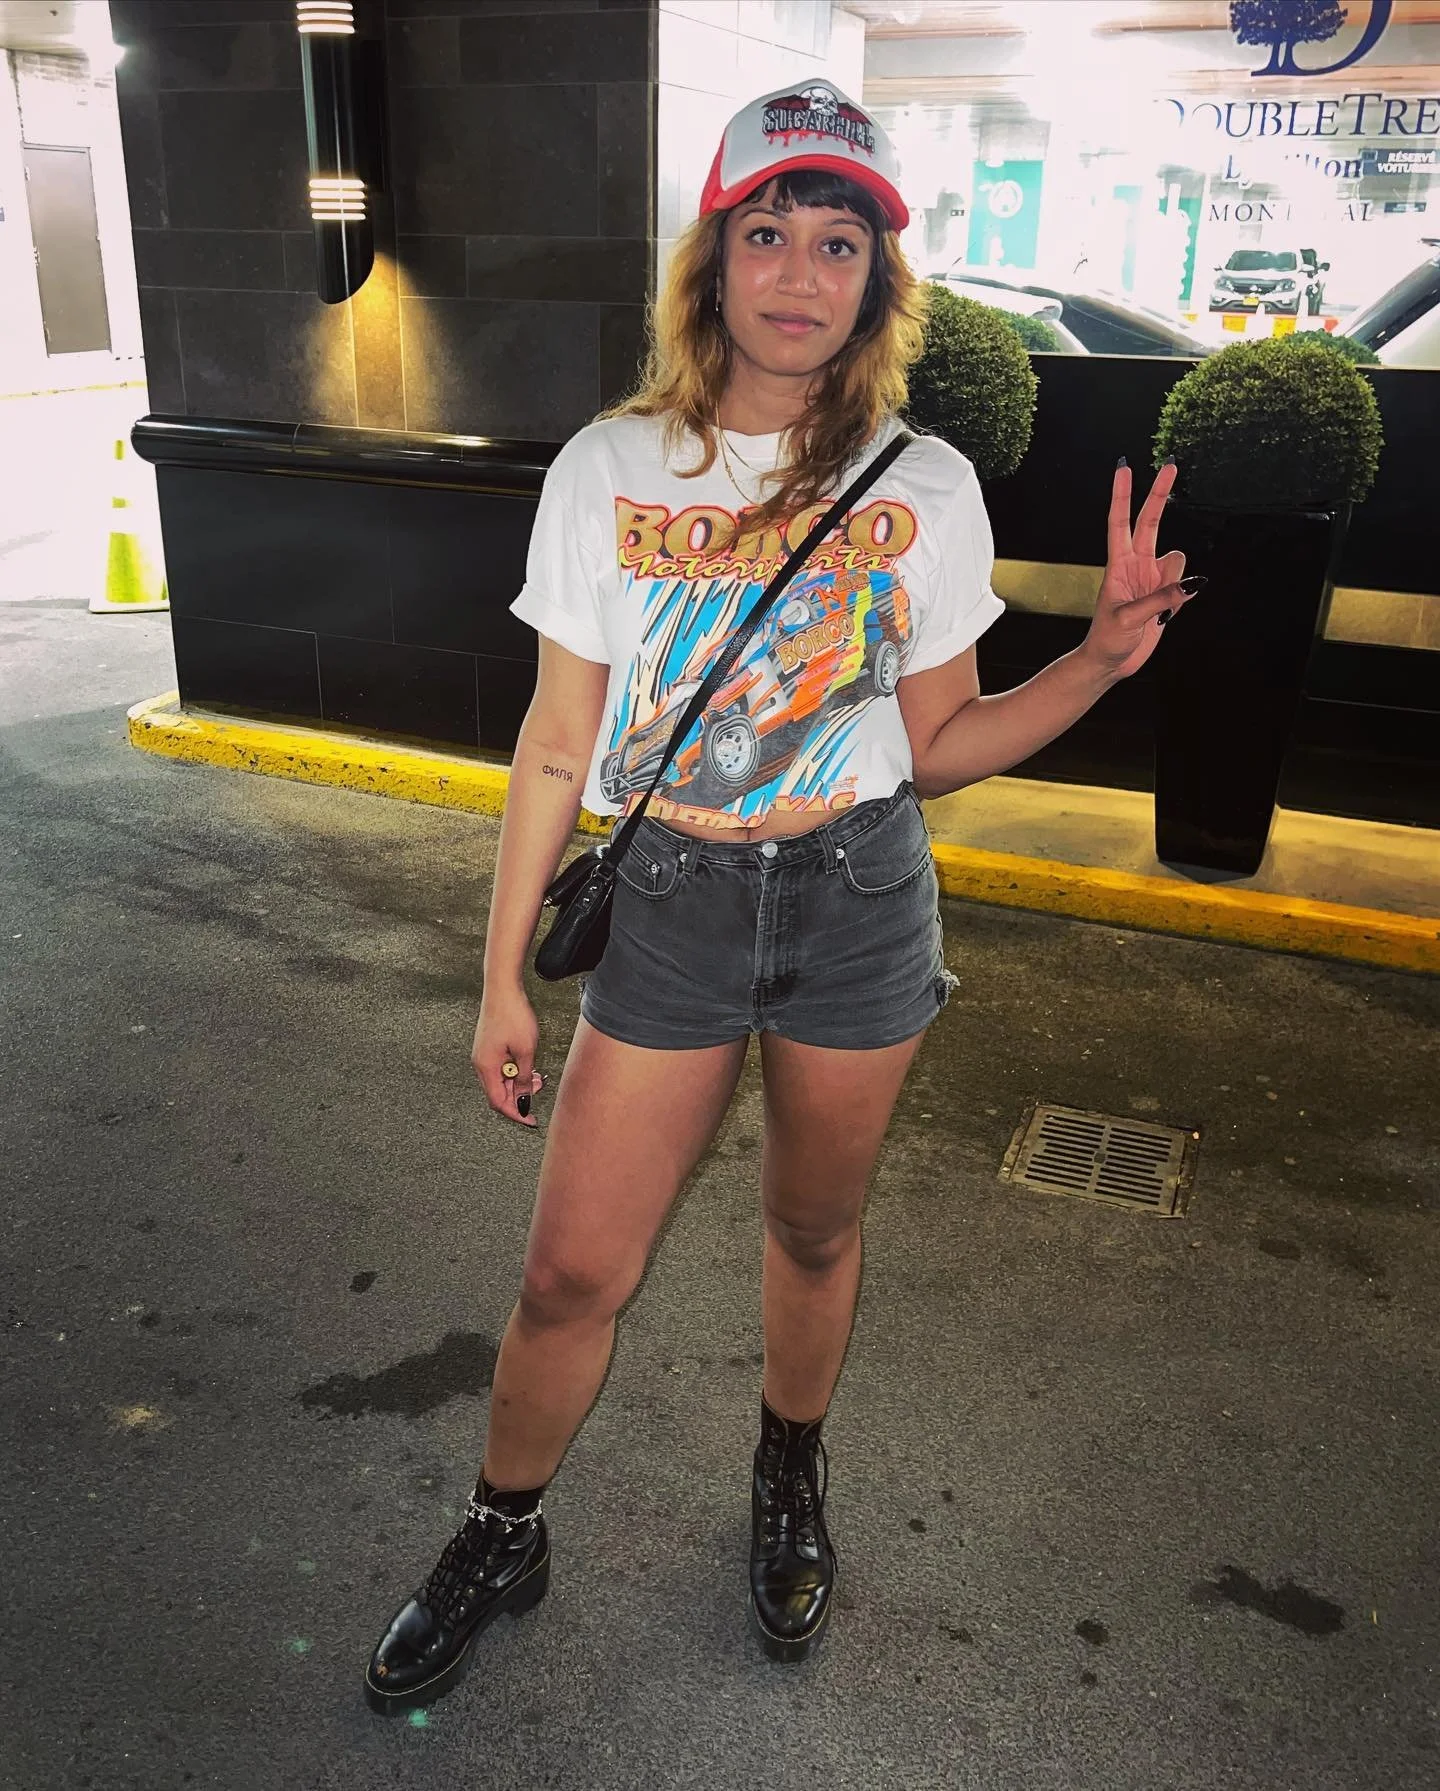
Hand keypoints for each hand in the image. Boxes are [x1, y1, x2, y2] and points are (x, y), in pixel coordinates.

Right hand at [473, 989, 543, 1128]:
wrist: (502, 988)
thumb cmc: (512, 1015)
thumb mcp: (526, 1051)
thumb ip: (524, 1078)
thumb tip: (523, 1098)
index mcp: (486, 1067)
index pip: (498, 1102)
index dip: (515, 1113)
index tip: (531, 1119)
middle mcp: (481, 1063)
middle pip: (498, 1092)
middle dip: (519, 1096)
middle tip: (539, 1090)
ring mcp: (483, 1054)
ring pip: (500, 1080)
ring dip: (518, 1082)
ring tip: (538, 1076)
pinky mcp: (488, 1046)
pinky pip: (501, 1067)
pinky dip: (515, 1071)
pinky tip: (529, 1065)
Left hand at [1080, 459, 1201, 682]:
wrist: (1110, 662)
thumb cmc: (1107, 640)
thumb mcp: (1127, 620)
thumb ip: (1159, 599)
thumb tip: (1191, 583)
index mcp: (1118, 565)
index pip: (1120, 522)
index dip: (1123, 495)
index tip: (1125, 468)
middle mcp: (1136, 565)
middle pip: (1150, 521)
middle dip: (1160, 494)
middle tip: (1170, 465)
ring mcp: (1152, 578)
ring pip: (1178, 561)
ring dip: (1175, 581)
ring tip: (1157, 611)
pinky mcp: (1166, 594)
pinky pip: (1185, 585)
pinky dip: (1182, 597)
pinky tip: (1167, 615)